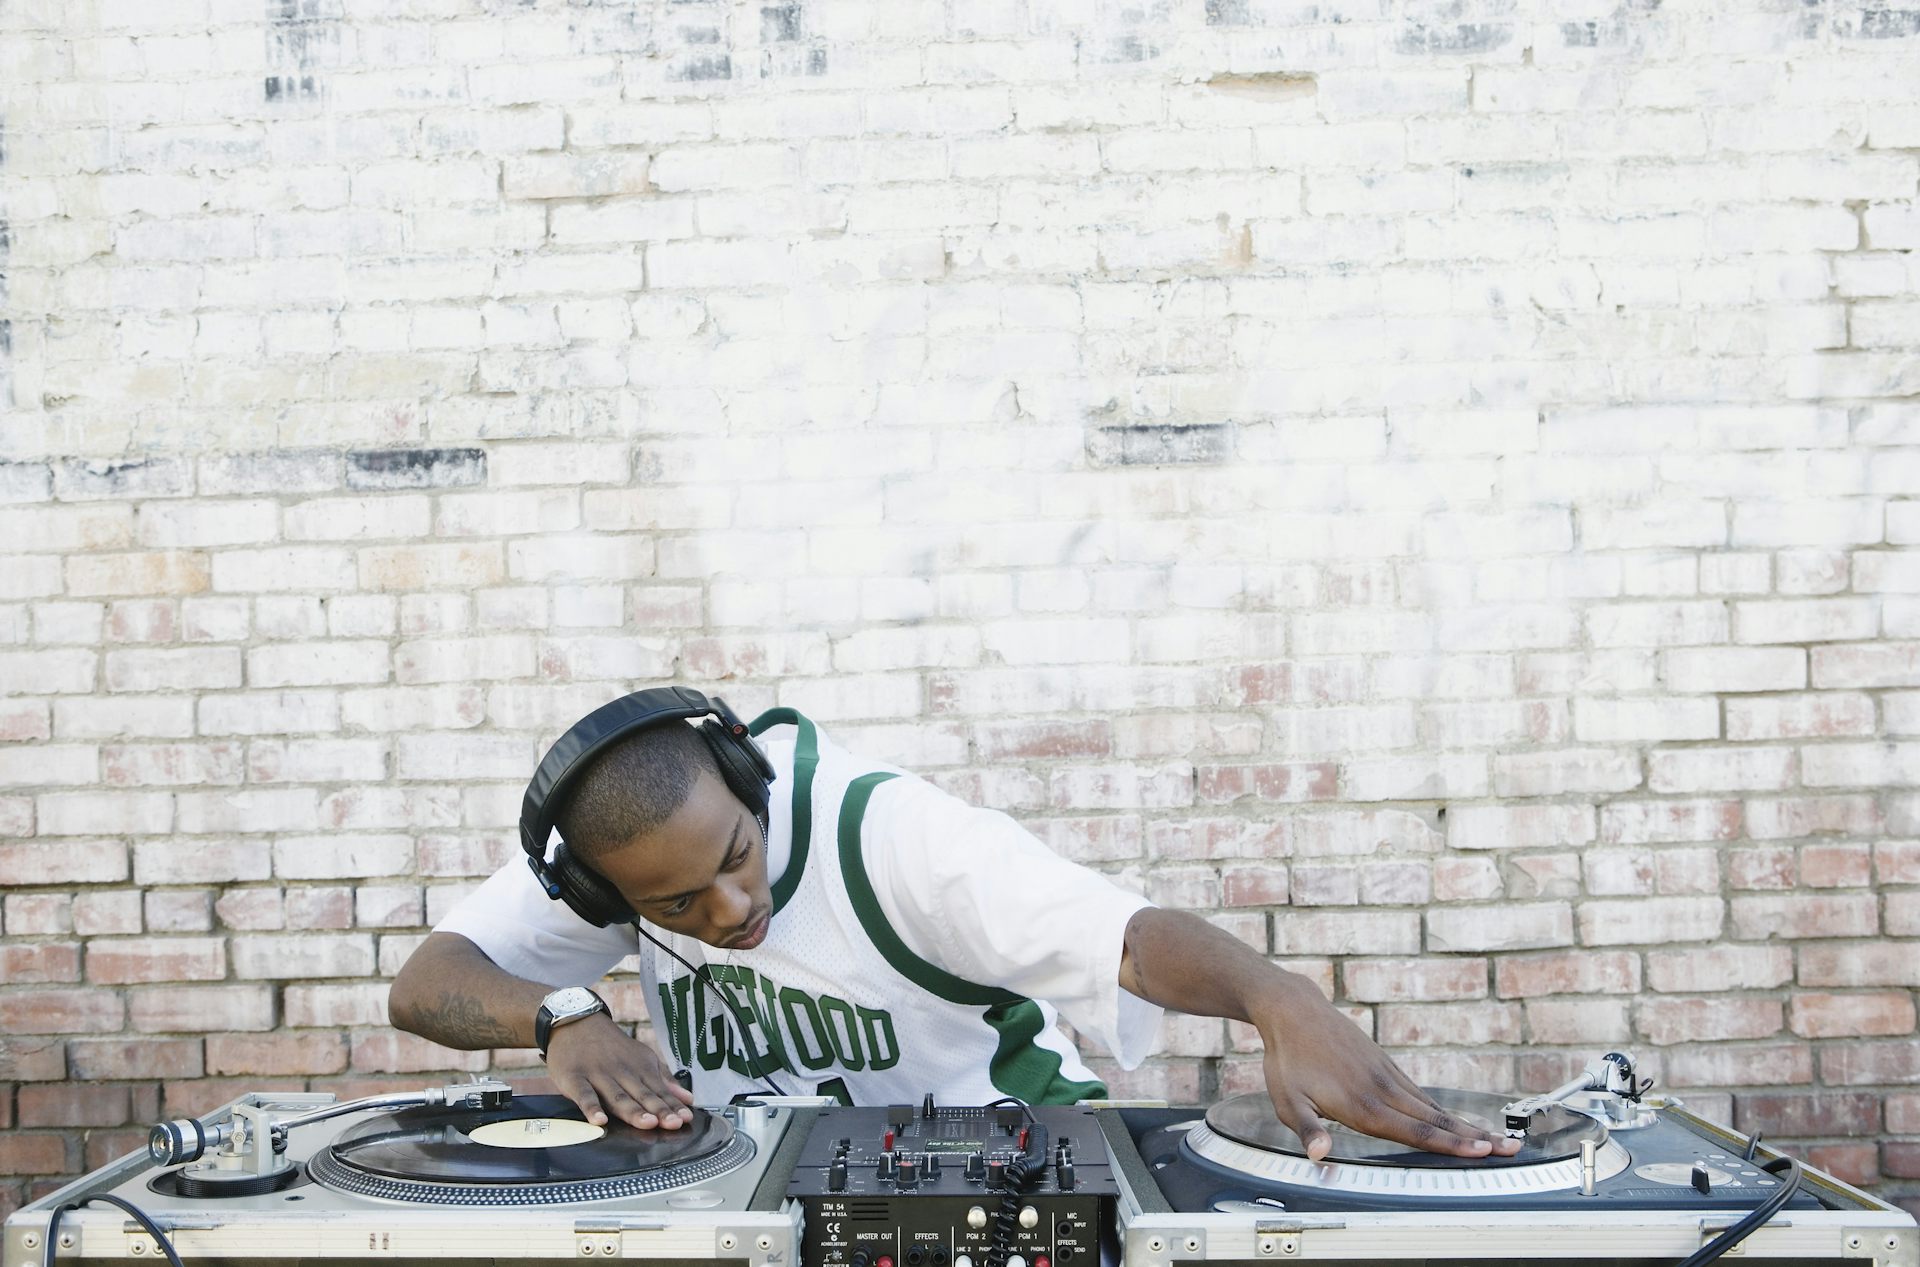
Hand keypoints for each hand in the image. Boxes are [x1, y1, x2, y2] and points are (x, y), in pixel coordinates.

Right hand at [544, 1014, 696, 1130]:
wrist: (577, 1021)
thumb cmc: (611, 1047)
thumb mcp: (641, 1057)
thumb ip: (663, 1080)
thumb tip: (688, 1099)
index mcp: (640, 1067)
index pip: (659, 1090)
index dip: (672, 1105)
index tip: (686, 1119)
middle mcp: (621, 1072)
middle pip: (641, 1094)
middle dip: (658, 1109)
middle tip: (673, 1123)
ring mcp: (598, 1075)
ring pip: (617, 1096)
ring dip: (632, 1110)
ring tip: (647, 1122)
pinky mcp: (575, 1079)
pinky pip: (584, 1095)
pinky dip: (591, 1108)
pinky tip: (599, 1121)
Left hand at [1253, 975, 1522, 1161]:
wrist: (1294, 1010)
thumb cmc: (1287, 1059)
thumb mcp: (1287, 1100)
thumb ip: (1307, 1130)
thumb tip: (1319, 1156)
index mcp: (1362, 1106)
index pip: (1414, 1132)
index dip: (1449, 1145)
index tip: (1483, 1152)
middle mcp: (1382, 1090)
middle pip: (1435, 1121)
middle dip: (1474, 1138)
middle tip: (1511, 1149)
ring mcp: (1386, 1075)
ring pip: (1432, 1107)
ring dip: (1465, 1125)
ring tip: (1496, 1138)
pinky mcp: (1385, 1065)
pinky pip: (1419, 1093)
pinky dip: (1442, 1110)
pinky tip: (1454, 1121)